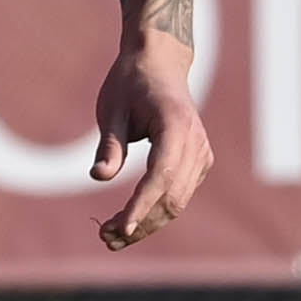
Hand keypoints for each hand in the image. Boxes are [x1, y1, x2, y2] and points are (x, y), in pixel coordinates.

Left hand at [89, 36, 210, 249]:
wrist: (160, 62)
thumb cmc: (131, 83)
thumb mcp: (112, 109)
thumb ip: (109, 145)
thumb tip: (99, 176)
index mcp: (175, 125)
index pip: (160, 176)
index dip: (141, 206)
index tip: (122, 229)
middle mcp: (195, 142)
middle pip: (172, 197)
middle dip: (141, 223)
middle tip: (104, 238)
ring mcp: (201, 154)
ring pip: (177, 202)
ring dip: (147, 224)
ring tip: (111, 237)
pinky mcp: (198, 162)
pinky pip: (179, 195)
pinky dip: (156, 212)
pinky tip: (129, 222)